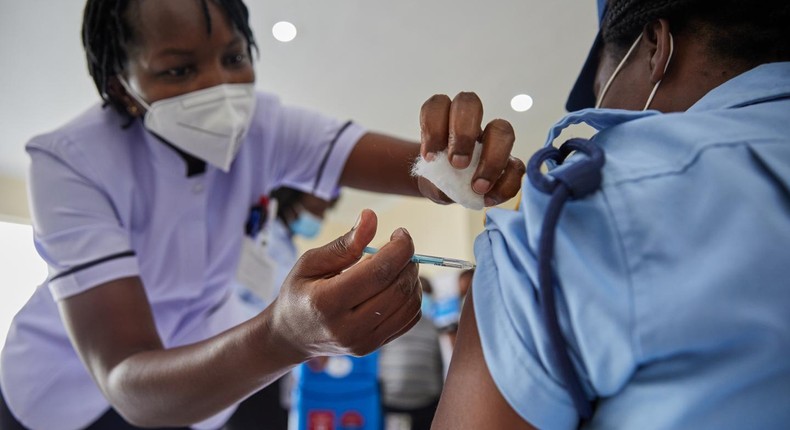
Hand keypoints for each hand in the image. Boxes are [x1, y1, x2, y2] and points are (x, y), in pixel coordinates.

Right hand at [268, 209, 421, 362]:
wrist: (293, 336)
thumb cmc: (300, 293)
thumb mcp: (311, 262)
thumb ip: (344, 243)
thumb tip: (371, 216)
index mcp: (327, 302)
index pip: (378, 273)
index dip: (399, 249)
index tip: (401, 233)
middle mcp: (347, 327)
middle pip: (398, 289)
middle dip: (408, 261)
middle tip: (400, 247)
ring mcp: (363, 342)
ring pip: (409, 305)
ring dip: (412, 278)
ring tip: (397, 265)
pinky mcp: (374, 346)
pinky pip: (409, 319)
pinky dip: (411, 297)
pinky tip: (396, 284)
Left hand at [419, 92, 525, 205]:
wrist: (448, 190)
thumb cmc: (437, 176)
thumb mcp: (430, 177)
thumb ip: (436, 175)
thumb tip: (452, 180)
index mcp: (445, 120)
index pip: (438, 104)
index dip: (433, 127)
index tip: (429, 157)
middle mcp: (470, 122)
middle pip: (470, 103)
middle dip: (463, 133)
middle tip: (457, 164)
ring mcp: (493, 140)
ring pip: (502, 129)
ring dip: (491, 159)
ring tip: (477, 187)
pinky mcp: (509, 163)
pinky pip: (517, 167)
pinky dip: (504, 185)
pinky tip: (488, 198)